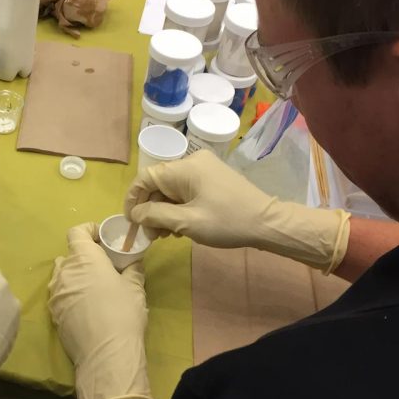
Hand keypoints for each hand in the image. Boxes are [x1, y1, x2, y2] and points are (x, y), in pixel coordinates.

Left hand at [48, 223, 153, 398]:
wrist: (106, 353)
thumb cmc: (123, 313)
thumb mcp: (135, 288)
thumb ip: (132, 269)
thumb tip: (133, 262)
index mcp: (84, 258)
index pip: (77, 232)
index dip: (89, 231)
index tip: (101, 240)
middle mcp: (64, 272)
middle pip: (69, 255)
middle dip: (84, 257)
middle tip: (103, 267)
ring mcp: (55, 293)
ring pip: (62, 276)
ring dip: (75, 276)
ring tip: (93, 288)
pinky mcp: (52, 313)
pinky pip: (59, 295)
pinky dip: (70, 294)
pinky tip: (85, 307)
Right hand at [124, 150, 350, 272]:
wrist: (267, 223)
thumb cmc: (227, 222)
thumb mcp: (187, 222)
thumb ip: (156, 215)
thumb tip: (135, 213)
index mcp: (185, 167)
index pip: (146, 177)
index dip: (133, 199)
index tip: (131, 222)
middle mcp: (193, 161)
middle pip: (159, 184)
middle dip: (151, 210)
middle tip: (152, 236)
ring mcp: (204, 169)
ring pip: (172, 189)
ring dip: (164, 211)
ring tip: (166, 235)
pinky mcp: (213, 178)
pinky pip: (186, 190)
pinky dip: (178, 207)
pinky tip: (180, 227)